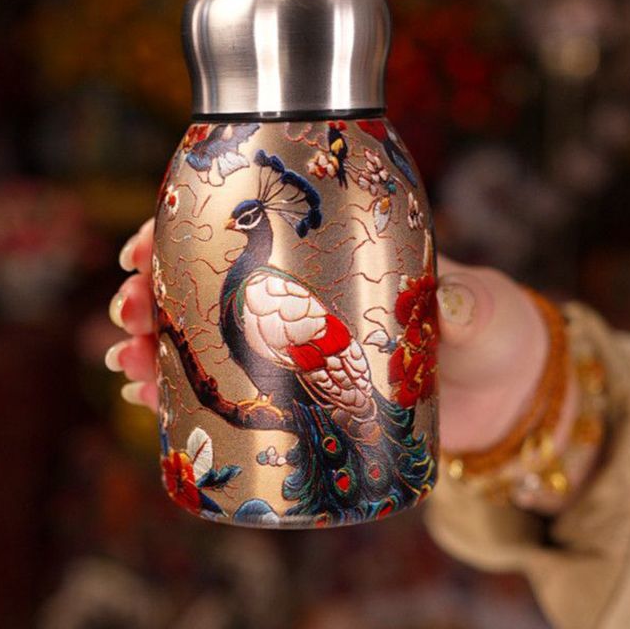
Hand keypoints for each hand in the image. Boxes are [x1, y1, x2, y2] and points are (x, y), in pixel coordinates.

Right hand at [106, 219, 580, 503]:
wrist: (502, 389)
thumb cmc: (488, 331)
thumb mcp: (478, 308)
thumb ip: (467, 305)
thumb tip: (454, 306)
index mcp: (330, 256)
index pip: (242, 230)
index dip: (180, 235)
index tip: (142, 249)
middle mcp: (300, 297)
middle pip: (204, 285)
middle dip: (152, 295)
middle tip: (128, 315)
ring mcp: (294, 349)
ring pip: (205, 339)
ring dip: (155, 347)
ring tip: (127, 364)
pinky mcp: (300, 400)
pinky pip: (228, 393)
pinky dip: (182, 394)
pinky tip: (149, 399)